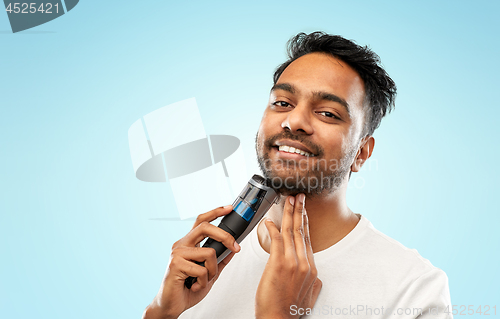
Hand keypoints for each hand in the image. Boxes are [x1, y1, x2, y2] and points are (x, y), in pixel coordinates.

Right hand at [143, 206, 240, 318]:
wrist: (171, 305)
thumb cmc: (187, 289)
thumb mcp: (210, 273)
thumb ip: (220, 261)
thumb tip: (233, 249)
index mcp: (188, 243)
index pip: (201, 221)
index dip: (215, 212)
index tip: (229, 208)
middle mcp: (181, 245)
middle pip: (205, 227)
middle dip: (225, 236)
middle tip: (236, 247)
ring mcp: (177, 253)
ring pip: (209, 252)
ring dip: (213, 271)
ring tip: (204, 280)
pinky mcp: (175, 265)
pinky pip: (202, 269)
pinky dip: (204, 281)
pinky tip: (195, 286)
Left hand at [255, 194, 321, 318]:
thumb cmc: (290, 310)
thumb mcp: (310, 296)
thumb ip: (313, 282)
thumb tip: (314, 276)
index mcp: (311, 268)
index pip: (308, 239)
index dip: (305, 222)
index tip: (303, 210)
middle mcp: (304, 263)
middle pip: (301, 230)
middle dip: (299, 210)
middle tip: (297, 196)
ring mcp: (292, 263)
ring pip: (291, 231)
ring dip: (288, 213)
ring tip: (287, 200)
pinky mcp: (278, 264)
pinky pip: (276, 240)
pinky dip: (273, 228)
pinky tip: (269, 220)